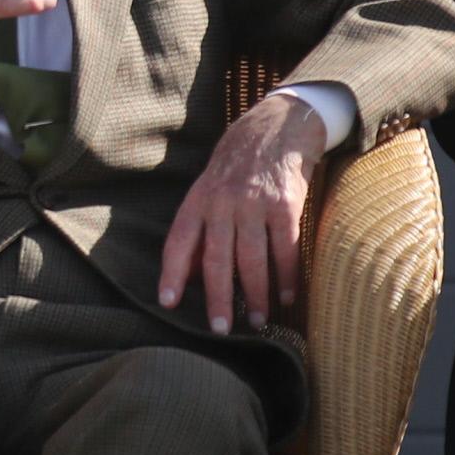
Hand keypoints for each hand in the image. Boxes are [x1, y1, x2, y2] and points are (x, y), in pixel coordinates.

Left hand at [158, 95, 328, 333]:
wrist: (277, 126)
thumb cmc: (237, 166)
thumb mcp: (208, 189)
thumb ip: (201, 229)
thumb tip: (191, 274)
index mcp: (198, 201)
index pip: (178, 242)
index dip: (172, 274)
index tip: (168, 303)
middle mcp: (222, 204)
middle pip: (217, 259)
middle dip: (217, 297)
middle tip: (219, 328)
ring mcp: (254, 204)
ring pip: (252, 259)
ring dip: (255, 295)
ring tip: (256, 321)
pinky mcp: (286, 205)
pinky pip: (286, 248)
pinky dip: (287, 276)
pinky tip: (287, 297)